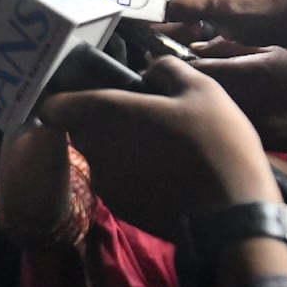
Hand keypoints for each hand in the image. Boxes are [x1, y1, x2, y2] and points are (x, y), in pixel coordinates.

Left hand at [35, 57, 278, 239]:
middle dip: (101, 118)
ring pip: (99, 155)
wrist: (233, 217)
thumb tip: (148, 69)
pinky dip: (131, 174)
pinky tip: (164, 172)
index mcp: (107, 114)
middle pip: (80, 128)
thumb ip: (165, 70)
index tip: (89, 89)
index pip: (54, 105)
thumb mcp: (202, 90)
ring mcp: (106, 184)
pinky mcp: (121, 209)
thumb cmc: (217, 144)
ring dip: (118, 147)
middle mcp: (95, 149)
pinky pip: (116, 181)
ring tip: (159, 145)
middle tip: (142, 114)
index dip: (65, 96)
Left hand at [186, 38, 286, 150]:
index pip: (190, 69)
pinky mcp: (239, 141)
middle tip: (184, 83)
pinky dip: (211, 124)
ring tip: (202, 101)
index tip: (175, 65)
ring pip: (199, 114)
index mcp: (236, 73)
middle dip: (183, 88)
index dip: (177, 66)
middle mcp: (231, 100)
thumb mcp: (268, 51)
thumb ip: (229, 48)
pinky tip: (218, 120)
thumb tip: (196, 47)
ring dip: (195, 107)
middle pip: (189, 94)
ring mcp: (233, 123)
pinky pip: (215, 130)